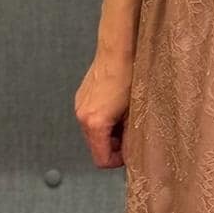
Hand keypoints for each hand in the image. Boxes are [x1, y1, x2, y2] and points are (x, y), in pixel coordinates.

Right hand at [74, 49, 133, 168]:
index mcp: (94, 123)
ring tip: (125, 119)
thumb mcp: (134, 113)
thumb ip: (130, 137)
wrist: (117, 51)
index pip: (101, 159)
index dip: (117, 161)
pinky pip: (91, 118)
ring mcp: (79, 106)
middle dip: (113, 146)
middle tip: (130, 135)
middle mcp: (82, 116)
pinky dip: (103, 120)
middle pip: (95, 147)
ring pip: (93, 133)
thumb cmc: (129, 78)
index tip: (129, 154)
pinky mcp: (81, 97)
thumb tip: (130, 150)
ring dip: (108, 133)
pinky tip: (116, 108)